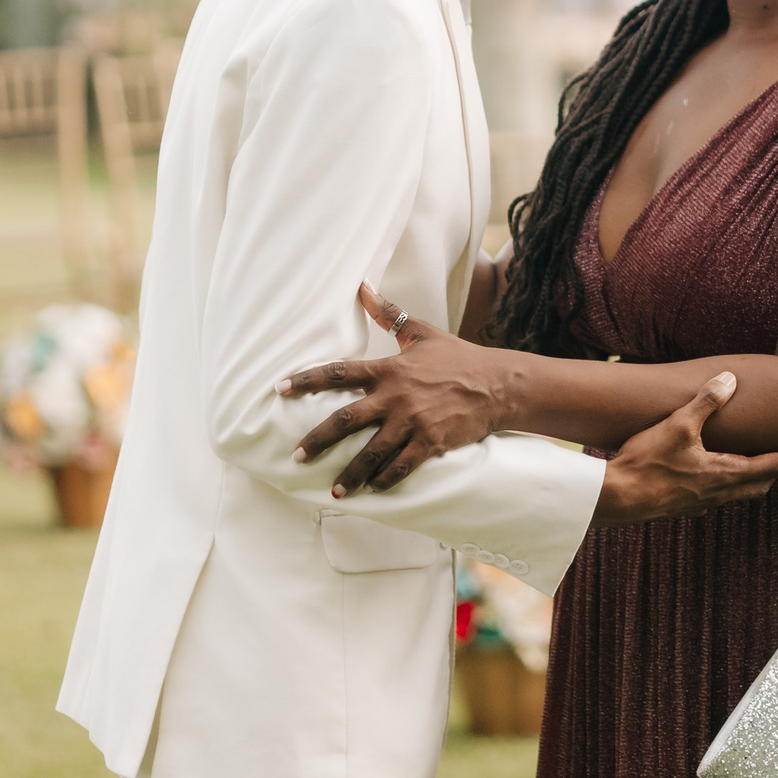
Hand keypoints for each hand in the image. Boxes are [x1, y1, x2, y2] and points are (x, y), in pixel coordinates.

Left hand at [278, 285, 520, 496]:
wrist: (497, 384)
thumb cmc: (457, 357)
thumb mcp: (421, 332)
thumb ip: (389, 313)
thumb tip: (363, 285)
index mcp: (388, 369)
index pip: (338, 373)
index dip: (307, 380)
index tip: (280, 388)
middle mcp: (395, 396)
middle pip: (345, 420)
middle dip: (318, 440)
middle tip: (297, 456)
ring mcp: (412, 422)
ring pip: (371, 453)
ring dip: (350, 474)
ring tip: (334, 492)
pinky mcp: (431, 442)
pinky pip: (401, 466)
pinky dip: (385, 480)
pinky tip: (372, 490)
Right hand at [595, 373, 777, 525]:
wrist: (614, 499)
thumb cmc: (646, 462)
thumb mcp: (678, 426)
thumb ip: (706, 402)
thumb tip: (729, 379)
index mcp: (727, 473)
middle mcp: (720, 493)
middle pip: (762, 482)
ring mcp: (702, 503)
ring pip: (739, 491)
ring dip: (753, 476)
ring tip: (759, 461)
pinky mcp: (683, 507)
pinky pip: (715, 495)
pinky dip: (724, 482)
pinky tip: (710, 472)